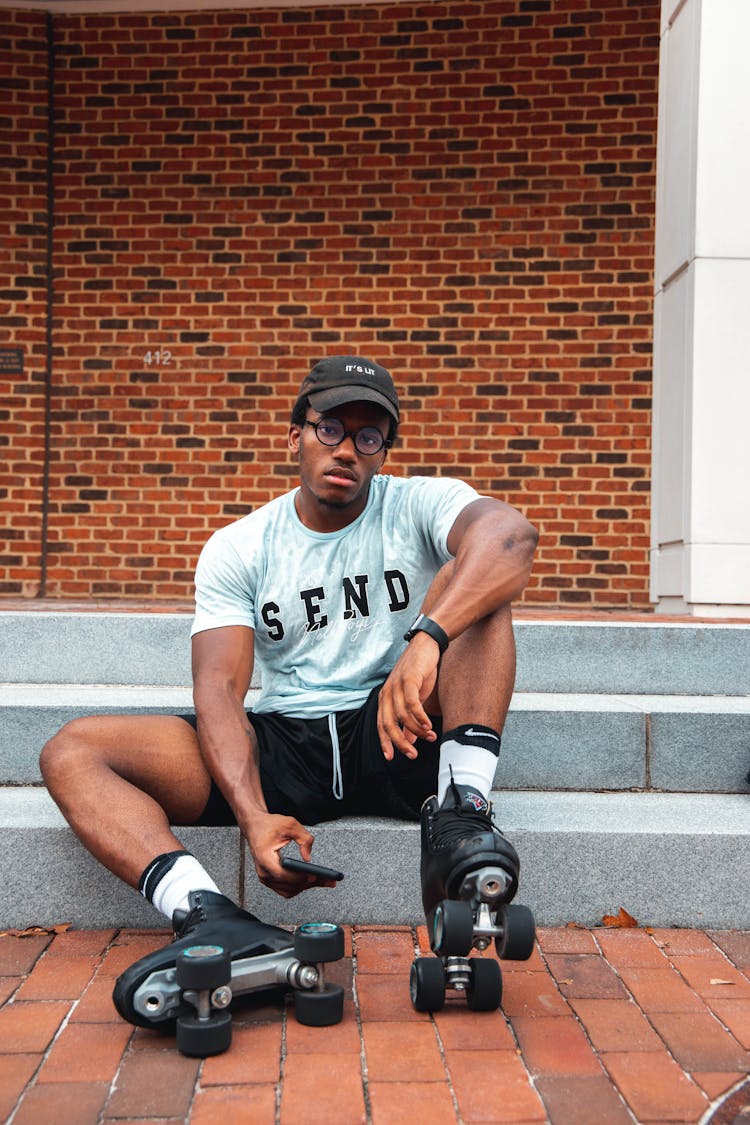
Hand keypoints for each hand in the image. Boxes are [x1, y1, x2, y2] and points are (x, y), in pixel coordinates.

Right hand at [245, 813, 337, 898]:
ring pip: (289, 890)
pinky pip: (286, 889)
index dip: (299, 877)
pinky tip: (311, 881)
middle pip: (289, 885)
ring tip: (324, 881)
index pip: (283, 874)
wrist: (254, 826)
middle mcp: (263, 871)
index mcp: (264, 858)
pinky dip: (299, 886)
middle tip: (329, 880)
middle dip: (310, 883)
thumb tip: (308, 857)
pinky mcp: (270, 879)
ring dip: (306, 886)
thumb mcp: (289, 824)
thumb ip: (303, 838)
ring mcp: (265, 877)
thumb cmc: (268, 825)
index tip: (314, 876)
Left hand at [377, 633, 439, 760]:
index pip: (381, 725)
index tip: (391, 758)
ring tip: (429, 737)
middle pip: (389, 724)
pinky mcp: (408, 679)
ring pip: (402, 715)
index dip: (385, 742)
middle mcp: (387, 693)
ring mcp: (397, 685)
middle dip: (400, 742)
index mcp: (386, 699)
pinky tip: (427, 725)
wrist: (426, 646)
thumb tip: (409, 740)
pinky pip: (411, 703)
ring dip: (416, 730)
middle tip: (413, 754)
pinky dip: (419, 716)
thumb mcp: (413, 698)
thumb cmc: (419, 673)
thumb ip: (409, 719)